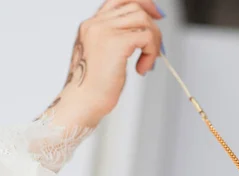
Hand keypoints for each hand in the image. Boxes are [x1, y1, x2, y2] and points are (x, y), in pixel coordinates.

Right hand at [37, 0, 164, 126]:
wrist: (83, 103)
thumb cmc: (92, 87)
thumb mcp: (102, 56)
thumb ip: (115, 40)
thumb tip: (142, 34)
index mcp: (90, 25)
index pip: (119, 0)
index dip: (141, 3)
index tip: (155, 16)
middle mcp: (95, 24)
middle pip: (135, 7)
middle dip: (152, 26)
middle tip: (156, 49)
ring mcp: (105, 31)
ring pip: (143, 19)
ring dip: (153, 41)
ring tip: (147, 61)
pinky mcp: (117, 43)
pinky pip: (147, 37)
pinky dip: (151, 53)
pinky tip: (142, 68)